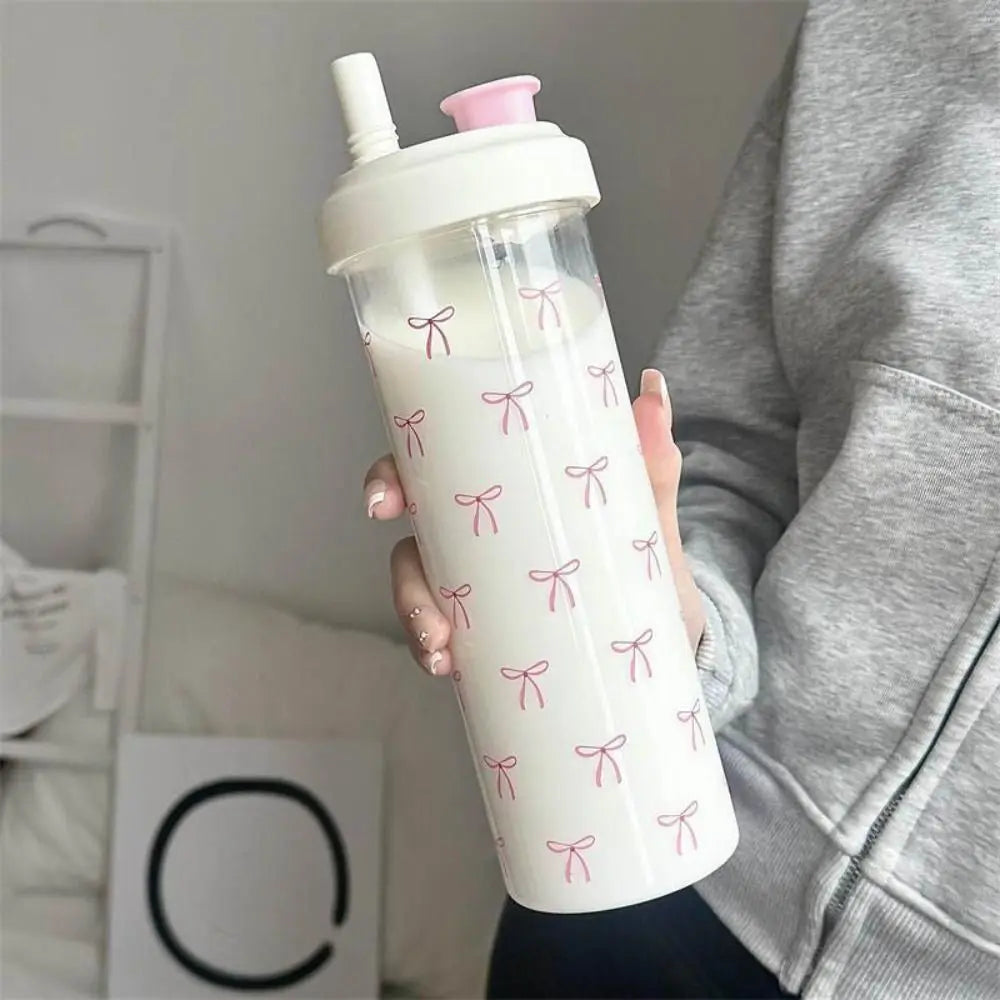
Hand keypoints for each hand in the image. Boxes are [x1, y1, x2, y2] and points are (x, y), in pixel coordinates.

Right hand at [362, 367, 704, 675]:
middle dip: (403, 579)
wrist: (673, 641)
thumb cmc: (644, 566)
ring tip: (442, 651)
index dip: (390, 480)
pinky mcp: (489, 640)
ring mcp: (478, 594)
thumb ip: (650, 465)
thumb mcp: (649, 520)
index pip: (429, 476)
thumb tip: (653, 391)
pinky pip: (444, 644)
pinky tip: (446, 667)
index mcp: (502, 499)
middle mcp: (476, 544)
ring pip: (423, 599)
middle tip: (426, 612)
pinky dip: (433, 654)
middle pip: (412, 546)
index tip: (383, 501)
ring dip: (418, 624)